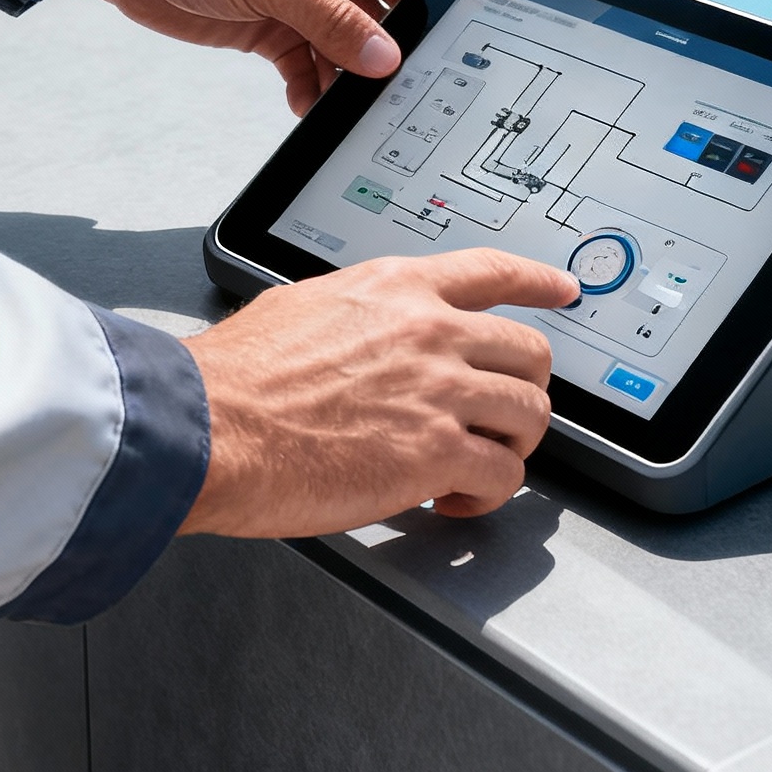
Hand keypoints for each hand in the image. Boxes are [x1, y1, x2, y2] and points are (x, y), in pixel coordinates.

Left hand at [53, 0, 521, 114]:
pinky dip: (319, 88)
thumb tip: (383, 62)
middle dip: (416, 32)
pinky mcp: (279, 24)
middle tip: (443, 69)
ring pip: (360, 37)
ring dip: (364, 71)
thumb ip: (331, 20)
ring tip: (376, 105)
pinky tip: (317, 111)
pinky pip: (317, 63)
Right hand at [181, 250, 580, 536]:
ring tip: (473, 467)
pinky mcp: (435, 453)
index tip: (564, 290)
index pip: (492, 271)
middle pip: (529, 350)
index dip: (539, 282)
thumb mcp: (299, 308)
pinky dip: (487, 495)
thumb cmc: (234, 378)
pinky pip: (502, 473)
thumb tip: (354, 331)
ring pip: (530, 414)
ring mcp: (438, 390)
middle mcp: (430, 330)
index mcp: (396, 289)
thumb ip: (350, 314)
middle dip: (523, 389)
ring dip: (510, 446)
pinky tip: (452, 501)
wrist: (208, 426)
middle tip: (503, 416)